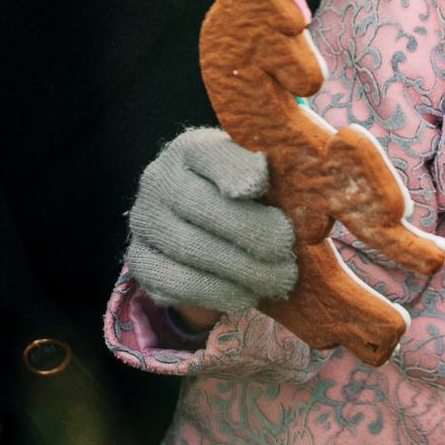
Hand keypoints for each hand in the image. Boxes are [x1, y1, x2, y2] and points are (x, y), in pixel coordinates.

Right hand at [125, 127, 297, 317]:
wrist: (204, 232)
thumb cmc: (245, 199)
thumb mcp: (260, 177)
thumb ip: (277, 178)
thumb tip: (305, 193)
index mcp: (192, 148)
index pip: (211, 153)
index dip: (237, 171)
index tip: (263, 187)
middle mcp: (158, 178)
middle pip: (202, 206)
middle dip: (253, 234)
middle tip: (288, 255)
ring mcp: (144, 220)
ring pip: (190, 249)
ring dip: (241, 271)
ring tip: (278, 281)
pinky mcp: (140, 260)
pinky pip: (176, 282)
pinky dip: (216, 293)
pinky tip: (247, 295)